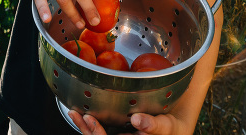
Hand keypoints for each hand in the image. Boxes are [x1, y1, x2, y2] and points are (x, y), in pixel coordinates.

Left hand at [67, 111, 184, 134]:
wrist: (172, 129)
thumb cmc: (170, 129)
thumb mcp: (165, 126)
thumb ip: (153, 125)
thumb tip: (138, 120)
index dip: (97, 133)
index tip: (90, 118)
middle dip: (86, 130)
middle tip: (76, 114)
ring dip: (84, 127)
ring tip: (74, 113)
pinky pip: (100, 132)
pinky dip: (89, 125)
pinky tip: (81, 115)